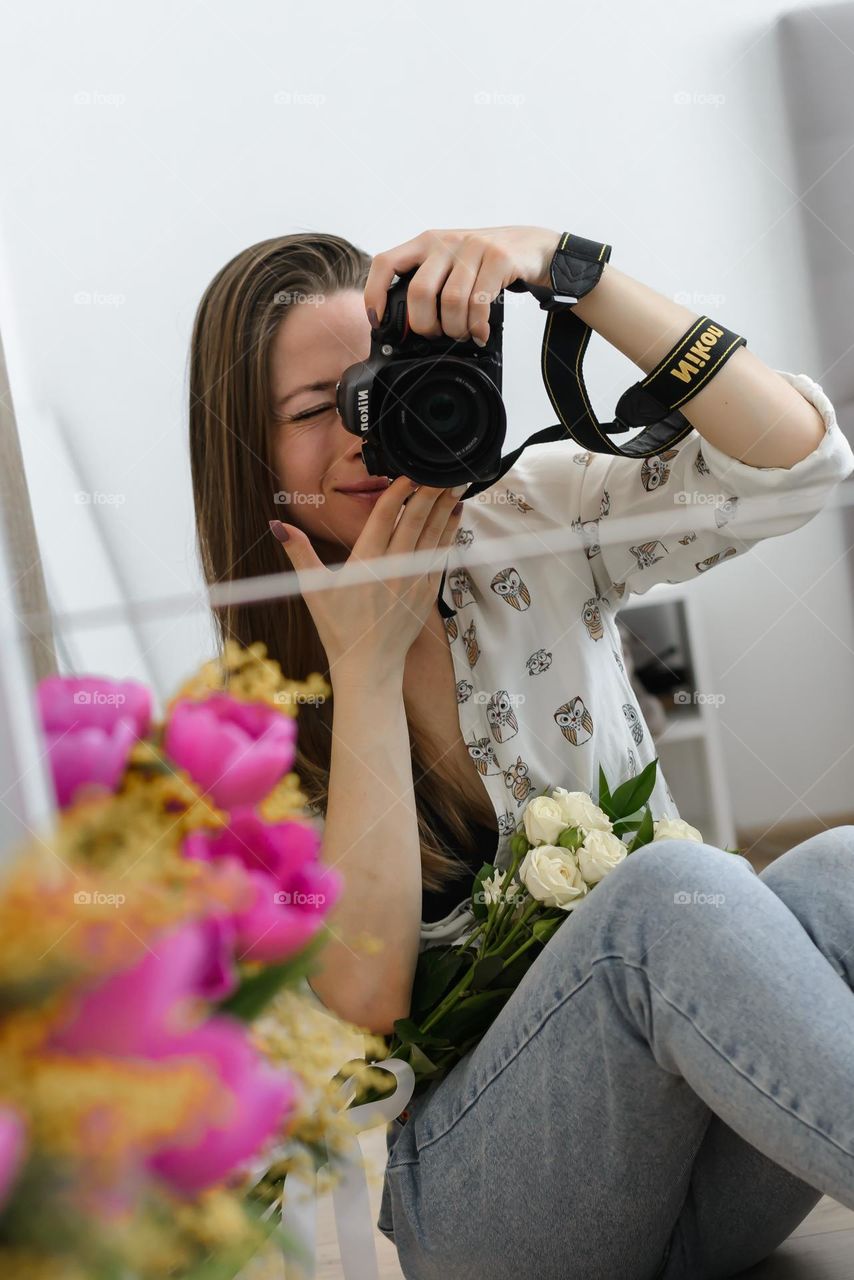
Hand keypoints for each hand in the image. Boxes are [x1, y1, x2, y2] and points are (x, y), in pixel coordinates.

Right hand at [269, 477, 465, 676]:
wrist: (369, 667)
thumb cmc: (338, 628)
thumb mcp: (312, 589)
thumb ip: (298, 552)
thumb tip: (277, 525)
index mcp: (365, 563)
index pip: (385, 517)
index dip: (398, 491)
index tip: (408, 472)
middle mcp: (393, 569)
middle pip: (416, 521)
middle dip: (430, 492)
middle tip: (441, 469)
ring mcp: (414, 581)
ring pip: (434, 536)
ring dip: (446, 508)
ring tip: (454, 483)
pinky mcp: (428, 593)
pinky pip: (441, 556)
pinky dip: (449, 534)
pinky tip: (455, 516)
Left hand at [363, 226, 561, 346]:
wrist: (531, 246)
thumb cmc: (484, 262)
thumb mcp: (450, 264)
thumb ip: (428, 283)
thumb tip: (405, 325)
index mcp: (426, 242)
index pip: (386, 263)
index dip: (375, 293)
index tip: (379, 320)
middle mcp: (445, 242)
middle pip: (419, 292)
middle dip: (425, 324)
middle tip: (435, 335)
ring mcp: (473, 247)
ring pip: (451, 301)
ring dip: (455, 329)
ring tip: (462, 335)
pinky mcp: (499, 258)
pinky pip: (479, 303)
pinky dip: (477, 326)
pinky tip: (479, 333)